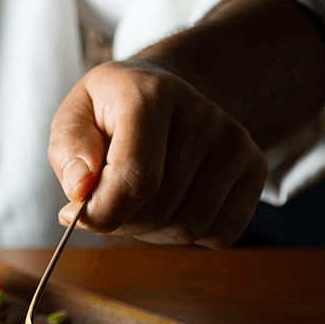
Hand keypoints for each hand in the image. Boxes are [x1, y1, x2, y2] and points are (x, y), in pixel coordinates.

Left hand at [47, 60, 268, 247]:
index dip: (102, 212)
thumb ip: (69, 150)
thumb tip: (80, 191)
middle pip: (158, 209)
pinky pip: (220, 235)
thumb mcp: (76, 112)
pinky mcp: (256, 166)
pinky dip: (187, 235)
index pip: (136, 178)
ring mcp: (235, 141)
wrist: (167, 88)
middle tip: (105, 202)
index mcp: (152, 95)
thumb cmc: (113, 108)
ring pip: (188, 228)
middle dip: (119, 221)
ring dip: (151, 231)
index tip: (76, 215)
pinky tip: (170, 202)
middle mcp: (202, 114)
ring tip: (137, 199)